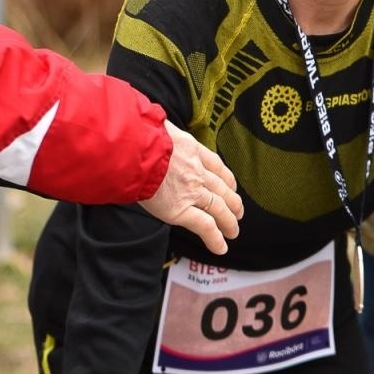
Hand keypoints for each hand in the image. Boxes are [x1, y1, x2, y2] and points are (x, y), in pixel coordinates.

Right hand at [139, 121, 243, 254]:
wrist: (135, 149)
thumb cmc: (138, 135)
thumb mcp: (156, 126)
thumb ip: (161, 132)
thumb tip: (152, 127)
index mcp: (191, 148)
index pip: (215, 165)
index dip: (226, 178)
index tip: (231, 186)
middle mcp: (196, 170)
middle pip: (222, 188)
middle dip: (233, 202)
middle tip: (238, 212)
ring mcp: (191, 191)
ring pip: (219, 208)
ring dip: (229, 221)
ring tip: (233, 231)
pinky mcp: (181, 210)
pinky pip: (205, 226)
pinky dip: (215, 238)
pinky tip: (221, 247)